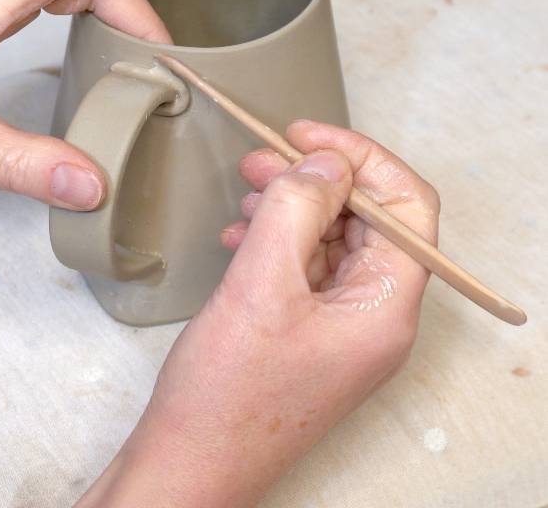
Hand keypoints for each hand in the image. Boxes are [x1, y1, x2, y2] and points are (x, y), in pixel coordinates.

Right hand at [77, 121, 438, 507]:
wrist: (189, 460)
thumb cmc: (227, 392)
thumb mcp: (261, 283)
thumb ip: (298, 208)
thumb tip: (328, 161)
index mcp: (386, 306)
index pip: (406, 206)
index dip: (361, 158)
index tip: (306, 135)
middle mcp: (375, 314)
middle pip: (366, 218)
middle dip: (316, 179)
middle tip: (263, 158)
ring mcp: (342, 324)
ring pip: (331, 238)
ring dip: (292, 206)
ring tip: (247, 193)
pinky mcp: (310, 329)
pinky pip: (306, 265)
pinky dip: (277, 238)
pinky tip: (241, 235)